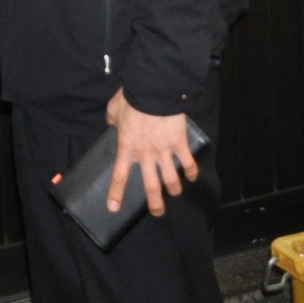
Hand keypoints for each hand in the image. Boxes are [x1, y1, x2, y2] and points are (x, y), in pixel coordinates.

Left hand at [104, 89, 197, 216]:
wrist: (153, 89)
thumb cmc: (133, 97)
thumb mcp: (114, 108)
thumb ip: (112, 119)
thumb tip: (111, 122)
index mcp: (127, 146)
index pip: (119, 176)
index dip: (116, 193)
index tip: (113, 208)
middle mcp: (145, 154)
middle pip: (151, 186)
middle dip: (155, 203)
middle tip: (157, 213)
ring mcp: (164, 150)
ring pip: (171, 179)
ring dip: (174, 189)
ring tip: (176, 193)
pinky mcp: (179, 143)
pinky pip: (188, 162)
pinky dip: (191, 171)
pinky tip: (192, 176)